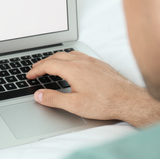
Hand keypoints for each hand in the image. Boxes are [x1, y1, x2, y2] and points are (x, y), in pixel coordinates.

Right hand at [26, 51, 159, 125]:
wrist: (129, 100)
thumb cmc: (105, 102)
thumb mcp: (74, 105)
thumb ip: (53, 99)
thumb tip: (38, 95)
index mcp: (73, 70)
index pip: (48, 65)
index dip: (36, 70)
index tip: (30, 75)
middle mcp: (82, 62)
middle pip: (56, 56)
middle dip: (43, 62)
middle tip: (35, 70)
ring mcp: (91, 61)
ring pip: (68, 54)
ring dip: (55, 58)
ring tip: (49, 65)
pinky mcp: (99, 64)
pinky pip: (79, 55)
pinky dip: (68, 58)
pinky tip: (70, 64)